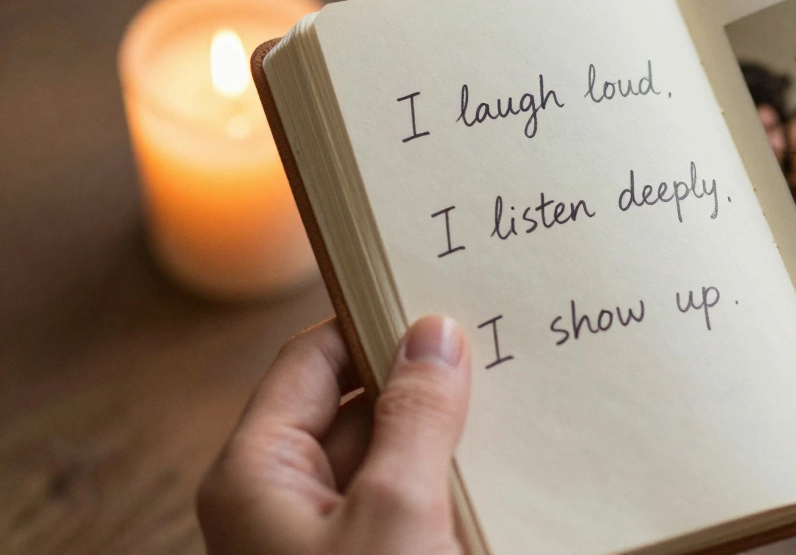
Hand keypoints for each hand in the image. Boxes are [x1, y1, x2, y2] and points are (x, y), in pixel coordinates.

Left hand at [197, 315, 470, 553]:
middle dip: (417, 385)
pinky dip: (439, 490)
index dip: (371, 325)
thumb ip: (415, 418)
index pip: (311, 360)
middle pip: (352, 408)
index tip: (439, 303)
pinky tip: (491, 478)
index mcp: (254, 475)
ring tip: (502, 416)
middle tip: (489, 355)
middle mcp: (276, 502)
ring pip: (382, 461)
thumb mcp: (396, 513)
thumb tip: (433, 336)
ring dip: (437, 443)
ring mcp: (315, 539)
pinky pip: (398, 508)